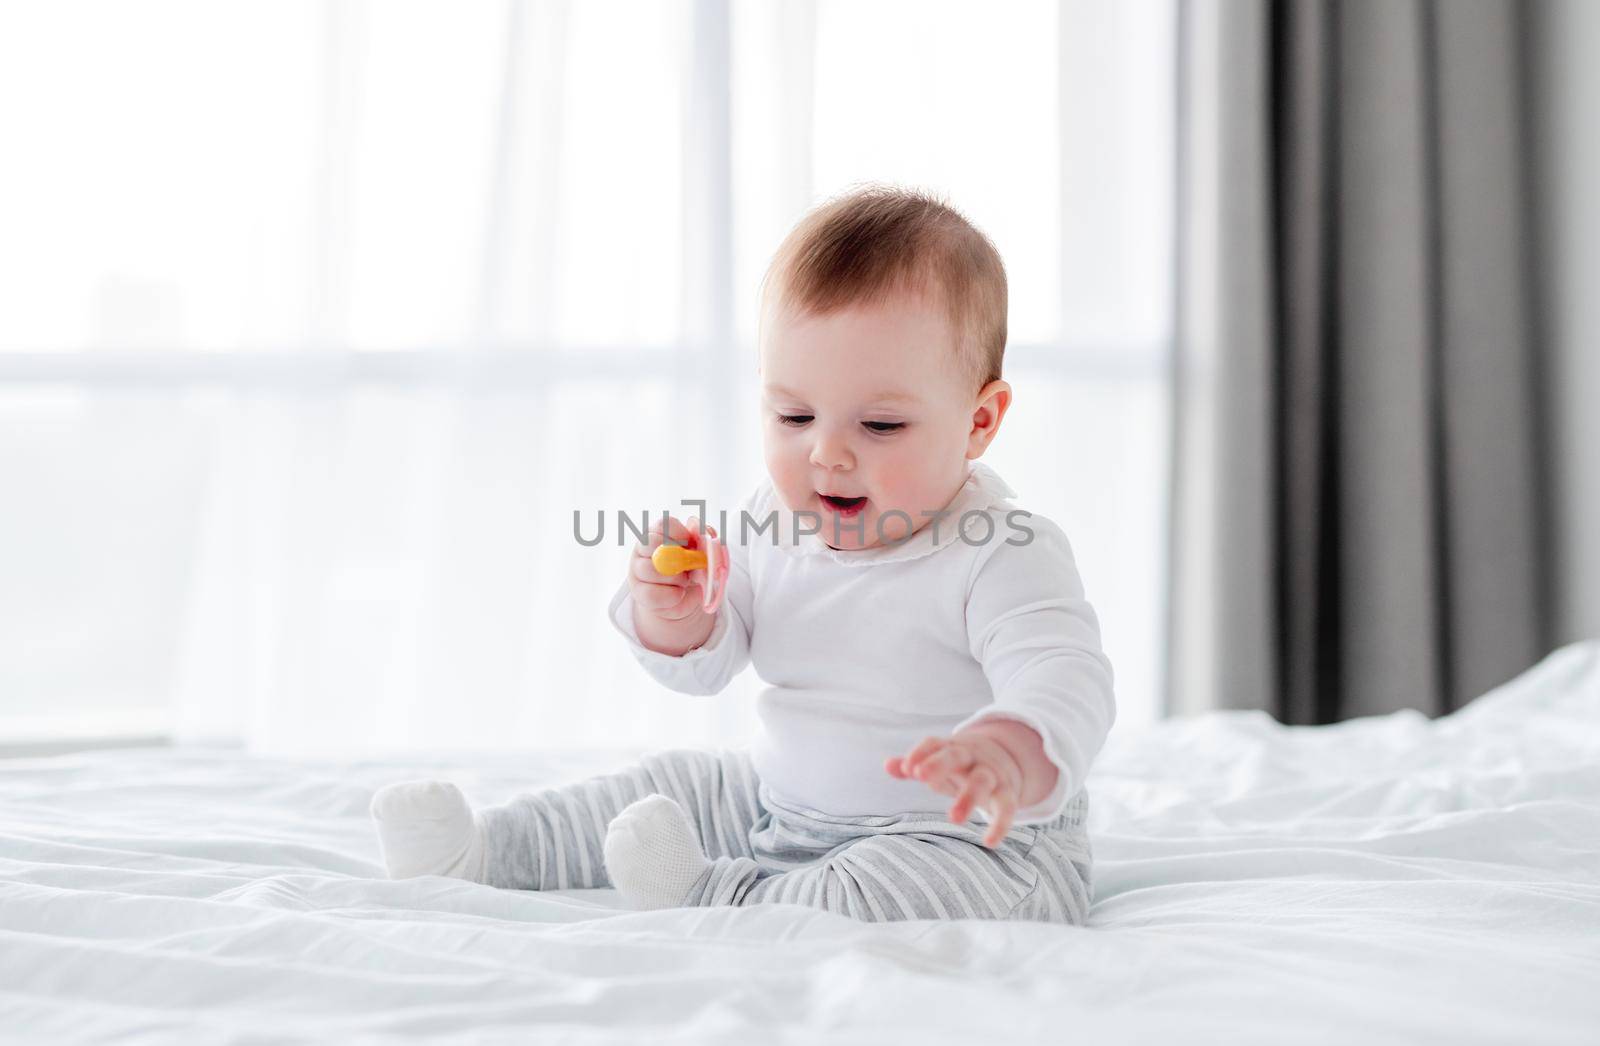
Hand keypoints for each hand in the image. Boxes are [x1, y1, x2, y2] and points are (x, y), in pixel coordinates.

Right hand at [628, 514, 716, 655]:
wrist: (686, 597)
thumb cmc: (694, 570)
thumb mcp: (703, 553)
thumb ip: (704, 541)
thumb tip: (703, 534)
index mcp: (659, 533)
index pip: (663, 524)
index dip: (681, 534)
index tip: (693, 545)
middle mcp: (643, 548)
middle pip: (651, 542)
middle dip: (677, 556)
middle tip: (689, 566)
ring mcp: (637, 570)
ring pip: (651, 569)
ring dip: (677, 578)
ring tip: (685, 581)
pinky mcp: (638, 592)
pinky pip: (653, 593)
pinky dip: (673, 595)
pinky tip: (679, 593)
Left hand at [884, 732, 1023, 847]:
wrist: (1004, 756)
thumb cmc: (959, 764)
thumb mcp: (937, 762)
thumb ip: (913, 765)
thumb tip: (887, 765)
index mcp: (951, 748)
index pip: (934, 744)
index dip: (921, 754)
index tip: (907, 768)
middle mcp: (971, 758)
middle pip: (956, 756)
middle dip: (939, 764)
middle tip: (920, 776)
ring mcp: (991, 774)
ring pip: (982, 781)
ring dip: (968, 798)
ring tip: (954, 819)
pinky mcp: (1007, 793)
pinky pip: (1006, 807)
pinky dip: (1000, 824)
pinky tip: (989, 842)